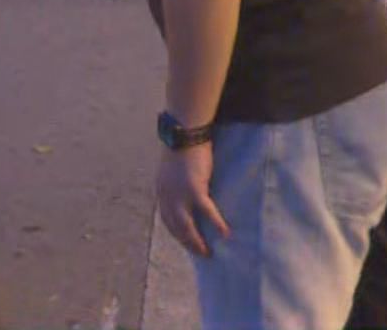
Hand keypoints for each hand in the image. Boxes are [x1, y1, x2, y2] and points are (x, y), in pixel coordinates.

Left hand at [155, 143, 229, 257]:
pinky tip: (225, 233)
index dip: (176, 234)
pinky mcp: (194, 189)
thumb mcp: (172, 171)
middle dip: (187, 243)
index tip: (186, 243)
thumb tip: (186, 194)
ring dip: (197, 241)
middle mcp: (167, 196)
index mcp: (161, 191)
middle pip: (176, 227)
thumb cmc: (182, 148)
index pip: (167, 219)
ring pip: (187, 226)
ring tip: (208, 252)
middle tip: (200, 254)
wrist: (185, 133)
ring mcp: (179, 194)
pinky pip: (207, 212)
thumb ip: (176, 185)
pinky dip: (216, 224)